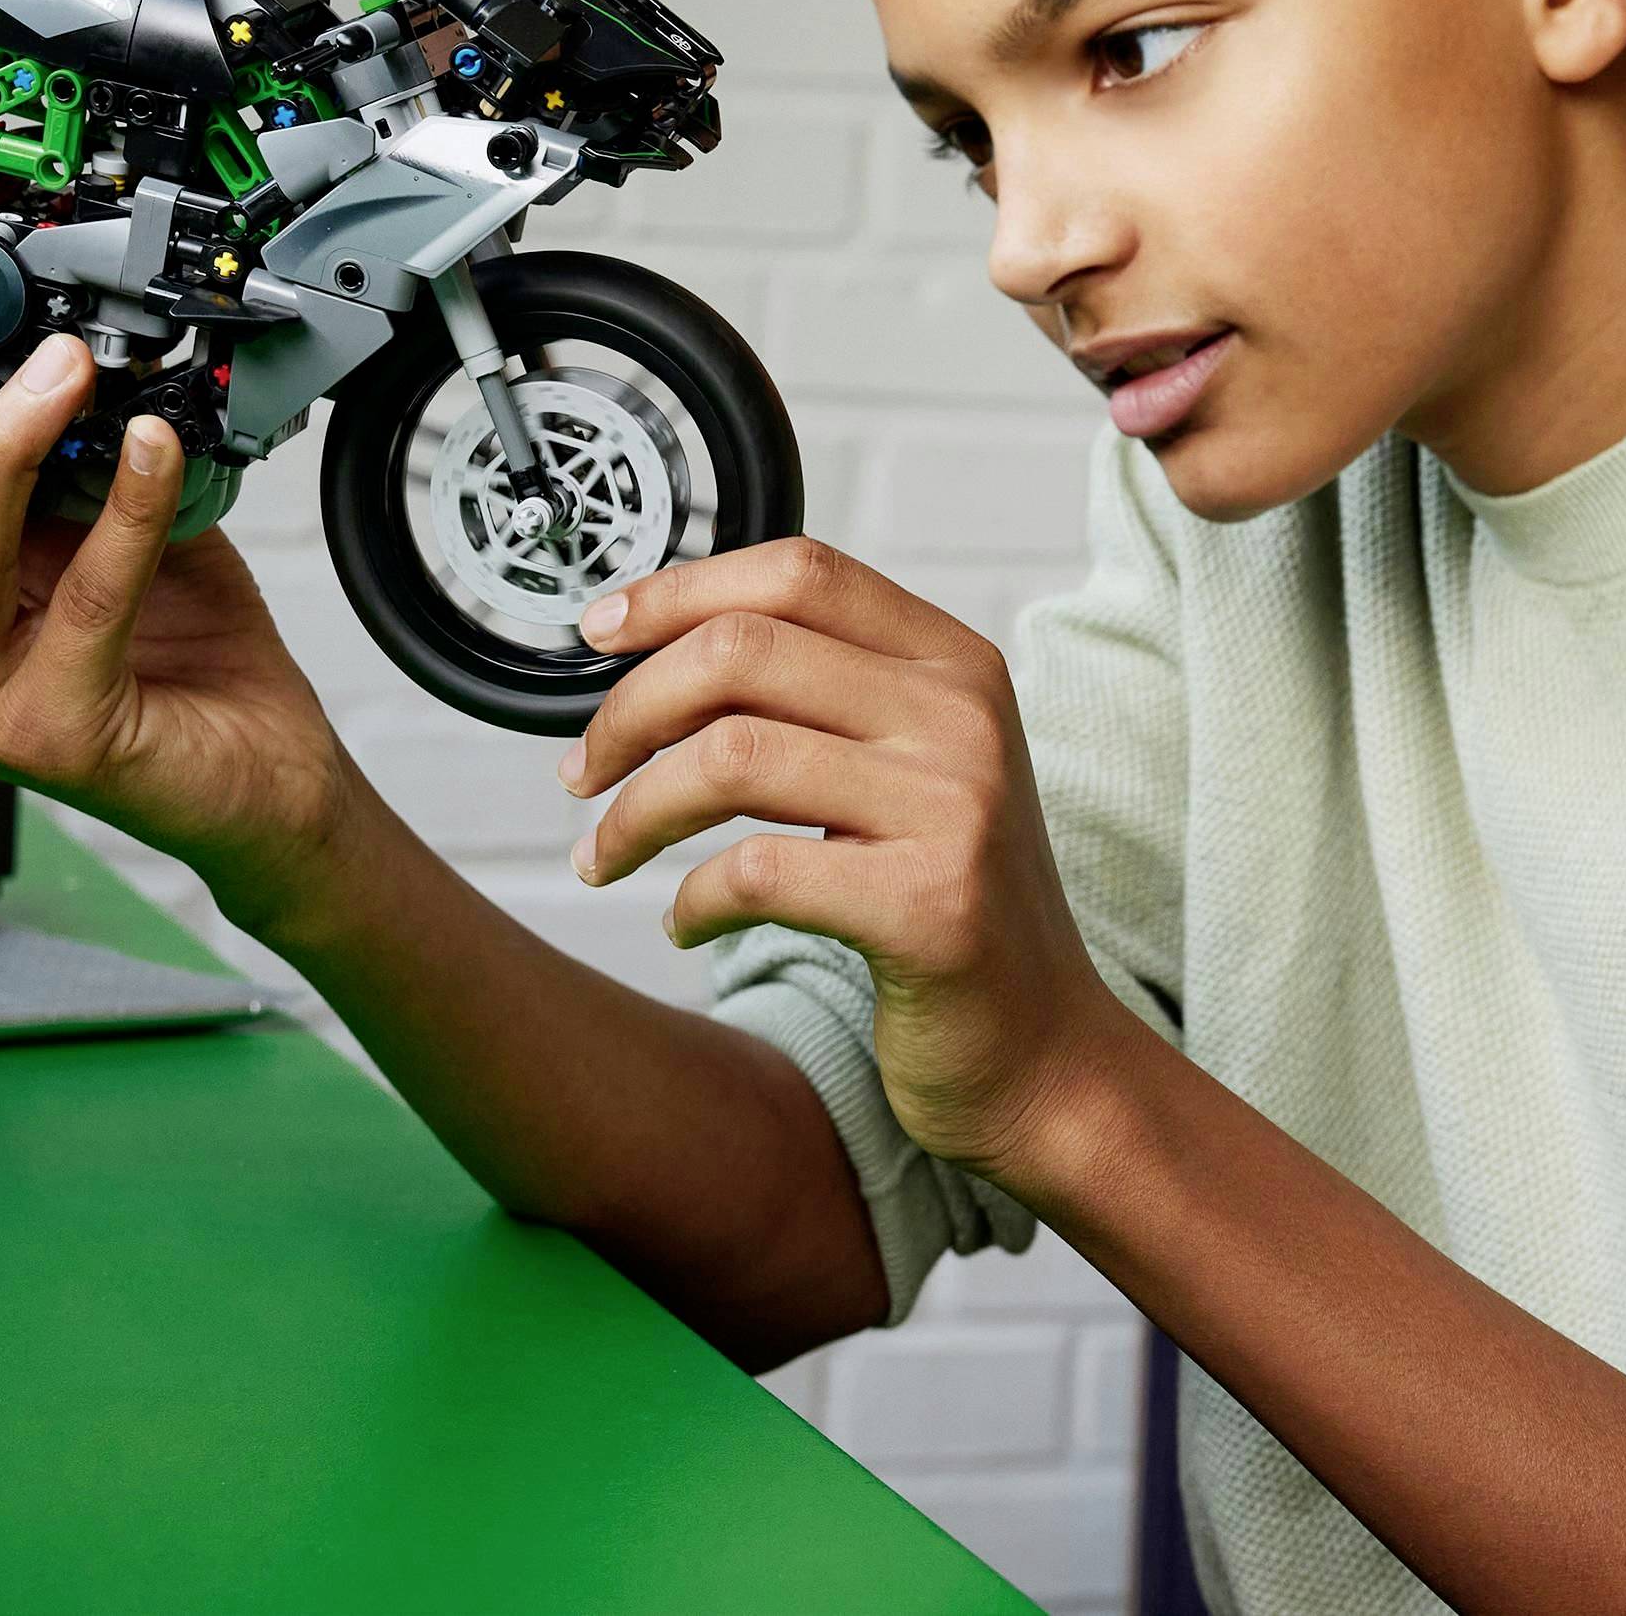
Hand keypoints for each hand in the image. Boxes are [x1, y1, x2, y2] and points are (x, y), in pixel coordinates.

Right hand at [0, 332, 353, 934]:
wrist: (254, 767)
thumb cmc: (173, 651)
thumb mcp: (81, 528)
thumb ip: (41, 461)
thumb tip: (31, 357)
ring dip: (6, 444)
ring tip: (64, 376)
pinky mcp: (58, 734)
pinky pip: (88, 596)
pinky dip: (127, 504)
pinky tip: (154, 450)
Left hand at [558, 537, 1121, 1186]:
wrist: (1044, 1053)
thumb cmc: (940, 900)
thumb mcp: (906, 765)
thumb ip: (816, 692)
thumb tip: (653, 642)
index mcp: (953, 662)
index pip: (797, 572)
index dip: (680, 591)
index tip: (600, 630)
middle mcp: (961, 716)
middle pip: (743, 652)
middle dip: (630, 709)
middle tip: (581, 771)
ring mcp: (953, 807)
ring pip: (730, 755)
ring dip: (634, 810)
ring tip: (604, 853)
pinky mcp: (930, 907)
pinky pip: (755, 872)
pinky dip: (690, 898)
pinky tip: (682, 922)